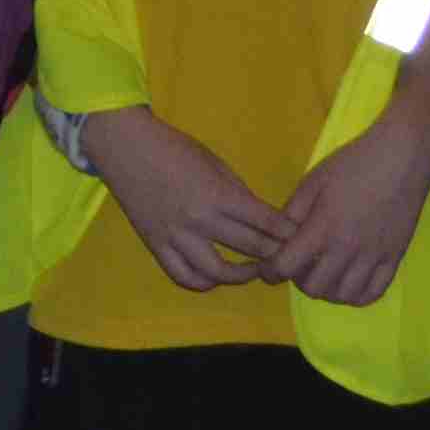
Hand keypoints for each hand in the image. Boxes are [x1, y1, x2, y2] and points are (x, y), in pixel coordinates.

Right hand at [83, 106, 294, 292]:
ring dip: (243, 275)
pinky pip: (183, 276)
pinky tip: (216, 275)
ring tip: (254, 270)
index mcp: (219, 195)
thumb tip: (261, 221)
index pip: (268, 224)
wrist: (125, 148)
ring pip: (218, 273)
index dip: (291, 234)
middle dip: (277, 255)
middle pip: (252, 249)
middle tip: (288, 257)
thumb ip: (239, 195)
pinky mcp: (156, 245)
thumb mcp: (216, 165)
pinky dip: (204, 282)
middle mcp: (200, 220)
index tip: (303, 238)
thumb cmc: (175, 148)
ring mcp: (176, 236)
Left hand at [264, 113, 429, 304]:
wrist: (402, 156)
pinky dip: (355, 294)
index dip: (270, 271)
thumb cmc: (352, 164)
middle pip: (314, 288)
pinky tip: (348, 279)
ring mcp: (375, 256)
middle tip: (299, 265)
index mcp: (322, 228)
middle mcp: (348, 248)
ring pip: (343, 296)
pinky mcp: (396, 257)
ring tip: (324, 272)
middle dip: (298, 280)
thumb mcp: (311, 184)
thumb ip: (291, 215)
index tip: (269, 267)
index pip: (285, 267)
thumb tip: (277, 241)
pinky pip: (373, 293)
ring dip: (327, 290)